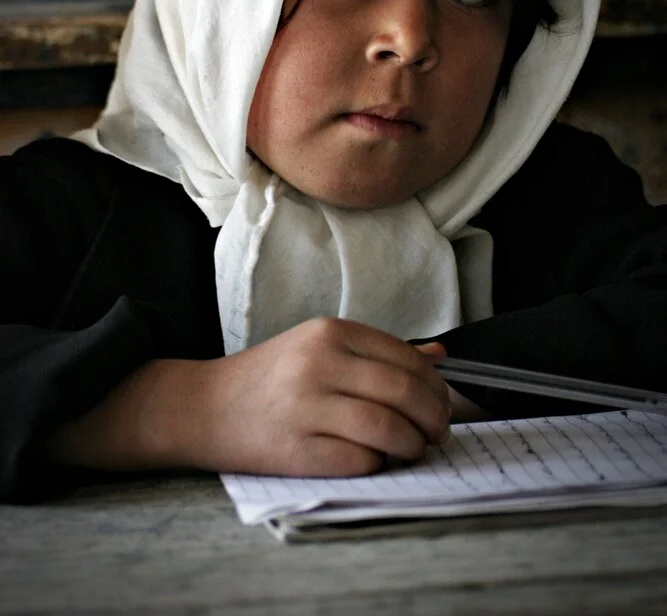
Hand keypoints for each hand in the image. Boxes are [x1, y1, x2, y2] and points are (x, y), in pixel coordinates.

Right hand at [180, 318, 450, 477]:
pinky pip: (359, 461)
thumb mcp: (319, 347)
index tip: (441, 405)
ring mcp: (305, 406)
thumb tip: (440, 357)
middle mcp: (319, 362)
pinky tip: (375, 461)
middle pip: (404, 392)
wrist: (204, 406)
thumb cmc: (270, 378)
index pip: (407, 359)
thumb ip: (379, 352)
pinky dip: (378, 465)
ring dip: (412, 445)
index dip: (436, 387)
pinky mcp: (295, 450)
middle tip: (437, 433)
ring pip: (387, 428)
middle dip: (434, 418)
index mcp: (330, 333)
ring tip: (413, 450)